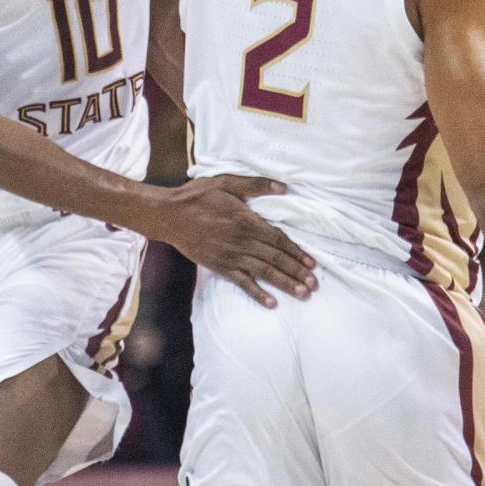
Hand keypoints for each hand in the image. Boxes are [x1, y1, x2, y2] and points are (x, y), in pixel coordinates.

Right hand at [147, 176, 317, 307]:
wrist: (170, 215)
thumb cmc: (198, 196)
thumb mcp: (227, 182)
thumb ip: (256, 185)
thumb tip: (284, 186)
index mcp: (247, 221)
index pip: (279, 239)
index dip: (297, 252)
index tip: (312, 263)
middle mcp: (242, 242)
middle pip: (275, 259)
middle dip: (297, 272)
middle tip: (314, 284)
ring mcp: (231, 256)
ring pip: (264, 272)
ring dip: (285, 284)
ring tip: (303, 294)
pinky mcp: (220, 266)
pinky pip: (242, 282)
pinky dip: (257, 293)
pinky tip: (271, 303)